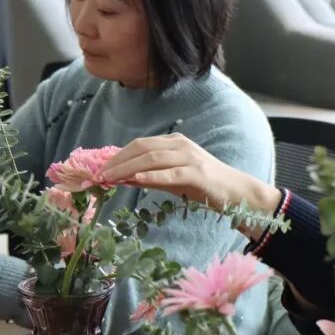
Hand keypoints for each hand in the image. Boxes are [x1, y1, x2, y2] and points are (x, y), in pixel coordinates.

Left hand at [100, 133, 280, 215]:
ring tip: (110, 178)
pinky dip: (151, 176)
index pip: (139, 144)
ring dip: (127, 168)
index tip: (99, 168)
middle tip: (99, 175)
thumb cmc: (204, 186)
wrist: (236, 192)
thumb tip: (122, 179)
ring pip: (152, 159)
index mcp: (174, 142)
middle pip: (142, 148)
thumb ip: (150, 176)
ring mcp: (189, 158)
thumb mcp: (173, 179)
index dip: (118, 155)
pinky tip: (135, 180)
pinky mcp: (198, 174)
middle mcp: (180, 145)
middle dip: (118, 161)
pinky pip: (170, 173)